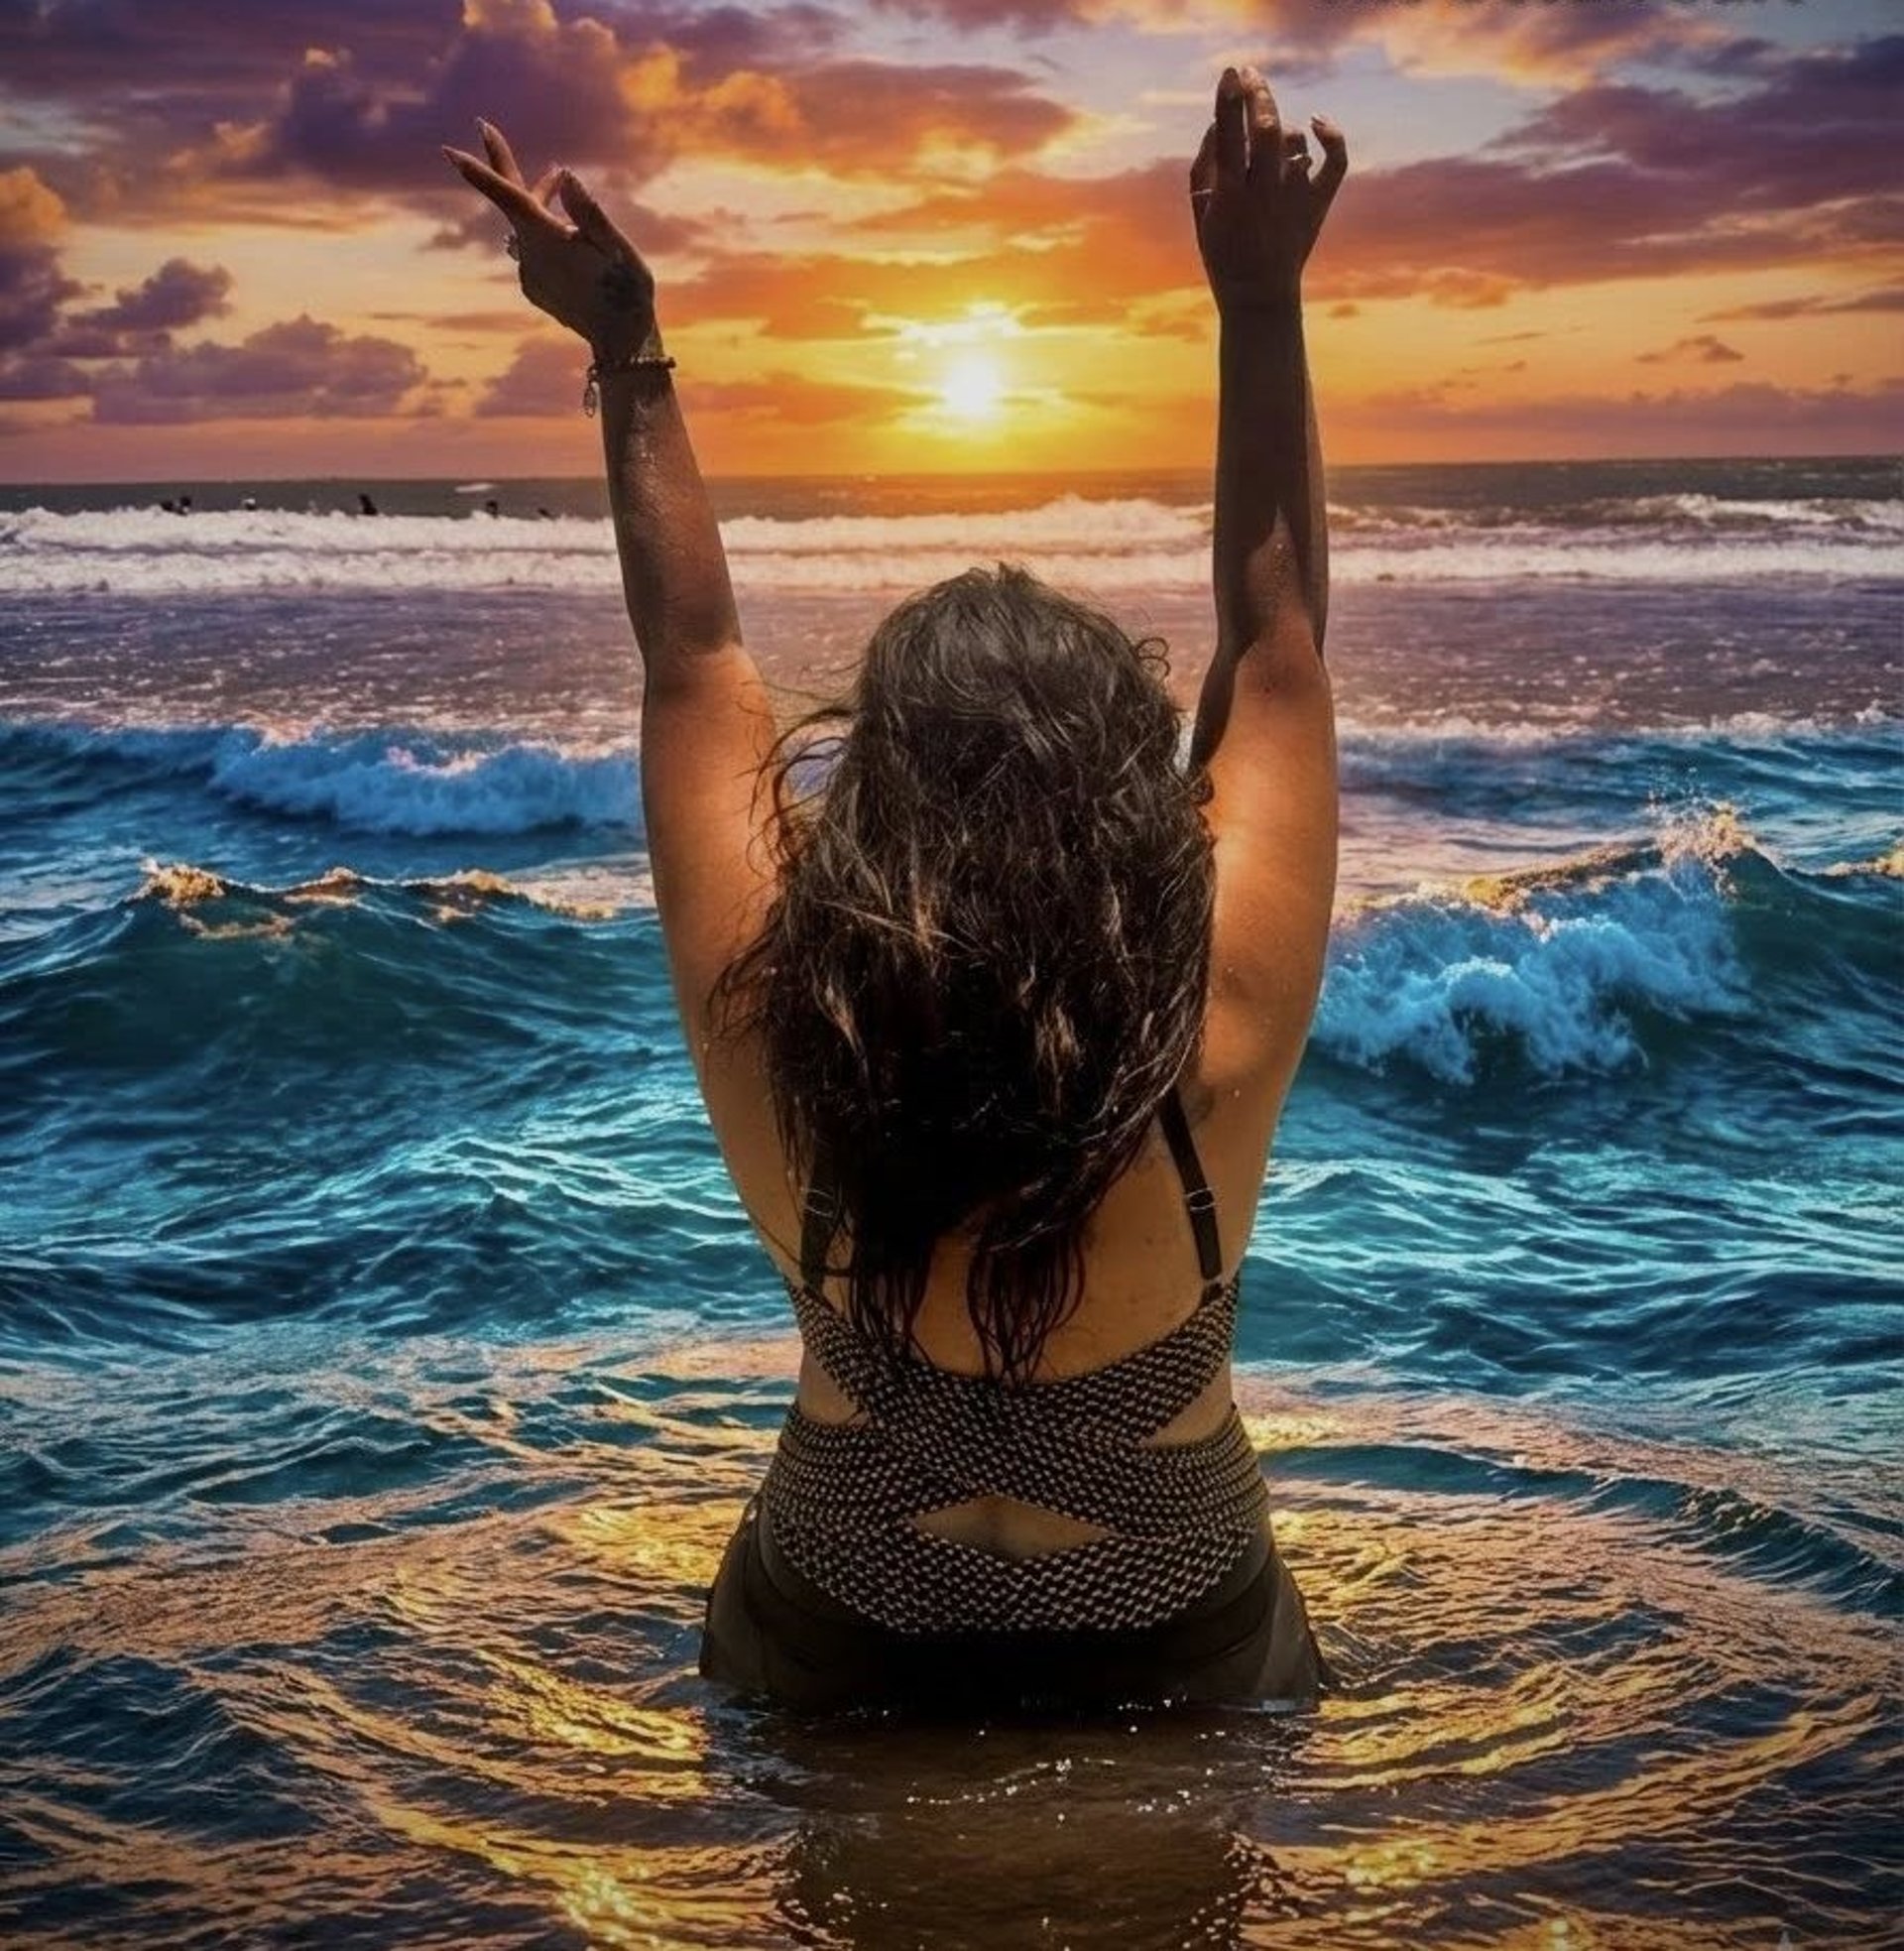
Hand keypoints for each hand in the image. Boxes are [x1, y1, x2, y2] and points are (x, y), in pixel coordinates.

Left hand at [441, 120, 658, 362]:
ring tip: (557, 176)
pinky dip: (545, 234)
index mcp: (549, 240)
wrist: (622, 343)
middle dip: (502, 167)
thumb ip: (590, 213)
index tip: (449, 152)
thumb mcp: (618, 249)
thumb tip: (567, 176)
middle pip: (511, 203)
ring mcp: (529, 274)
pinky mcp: (534, 287)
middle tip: (484, 128)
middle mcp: (530, 256)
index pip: (509, 199)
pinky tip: (569, 238)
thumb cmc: (627, 292)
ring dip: (539, 203)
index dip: (481, 172)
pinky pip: (532, 251)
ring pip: (526, 227)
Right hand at [1190, 66, 1345, 314]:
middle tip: (1250, 74)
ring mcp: (1296, 197)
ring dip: (1278, 129)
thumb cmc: (1223, 252)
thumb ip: (1203, 166)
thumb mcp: (1201, 214)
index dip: (1229, 100)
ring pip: (1293, 139)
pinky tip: (1318, 122)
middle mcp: (1265, 193)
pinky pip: (1336, 160)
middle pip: (1266, 129)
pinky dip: (1332, 135)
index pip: (1230, 137)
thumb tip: (1217, 123)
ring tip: (1265, 140)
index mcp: (1231, 197)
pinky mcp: (1319, 203)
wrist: (1259, 296)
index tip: (1230, 75)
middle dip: (1259, 94)